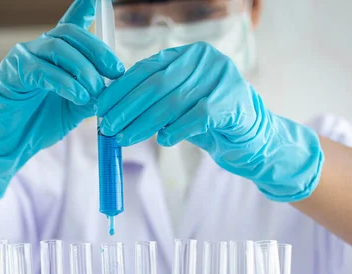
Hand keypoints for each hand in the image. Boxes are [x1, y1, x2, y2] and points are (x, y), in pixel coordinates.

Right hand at [0, 0, 124, 203]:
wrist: (10, 146)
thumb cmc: (39, 125)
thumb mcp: (74, 109)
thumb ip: (91, 94)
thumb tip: (111, 86)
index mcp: (55, 55)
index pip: (71, 25)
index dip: (83, 8)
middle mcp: (38, 49)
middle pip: (70, 33)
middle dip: (97, 50)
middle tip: (116, 71)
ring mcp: (22, 58)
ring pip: (57, 48)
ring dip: (83, 68)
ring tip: (95, 91)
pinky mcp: (10, 74)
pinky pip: (41, 70)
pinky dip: (64, 82)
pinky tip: (78, 95)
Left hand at [97, 42, 323, 201]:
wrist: (251, 135)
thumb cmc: (208, 120)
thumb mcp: (178, 103)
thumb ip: (153, 98)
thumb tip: (111, 108)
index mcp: (187, 55)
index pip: (146, 68)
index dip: (120, 89)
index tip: (100, 108)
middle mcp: (205, 60)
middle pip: (156, 85)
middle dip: (127, 108)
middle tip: (107, 127)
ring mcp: (220, 78)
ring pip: (172, 102)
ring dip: (143, 124)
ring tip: (125, 138)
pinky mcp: (231, 101)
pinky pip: (196, 116)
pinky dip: (176, 130)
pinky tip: (164, 140)